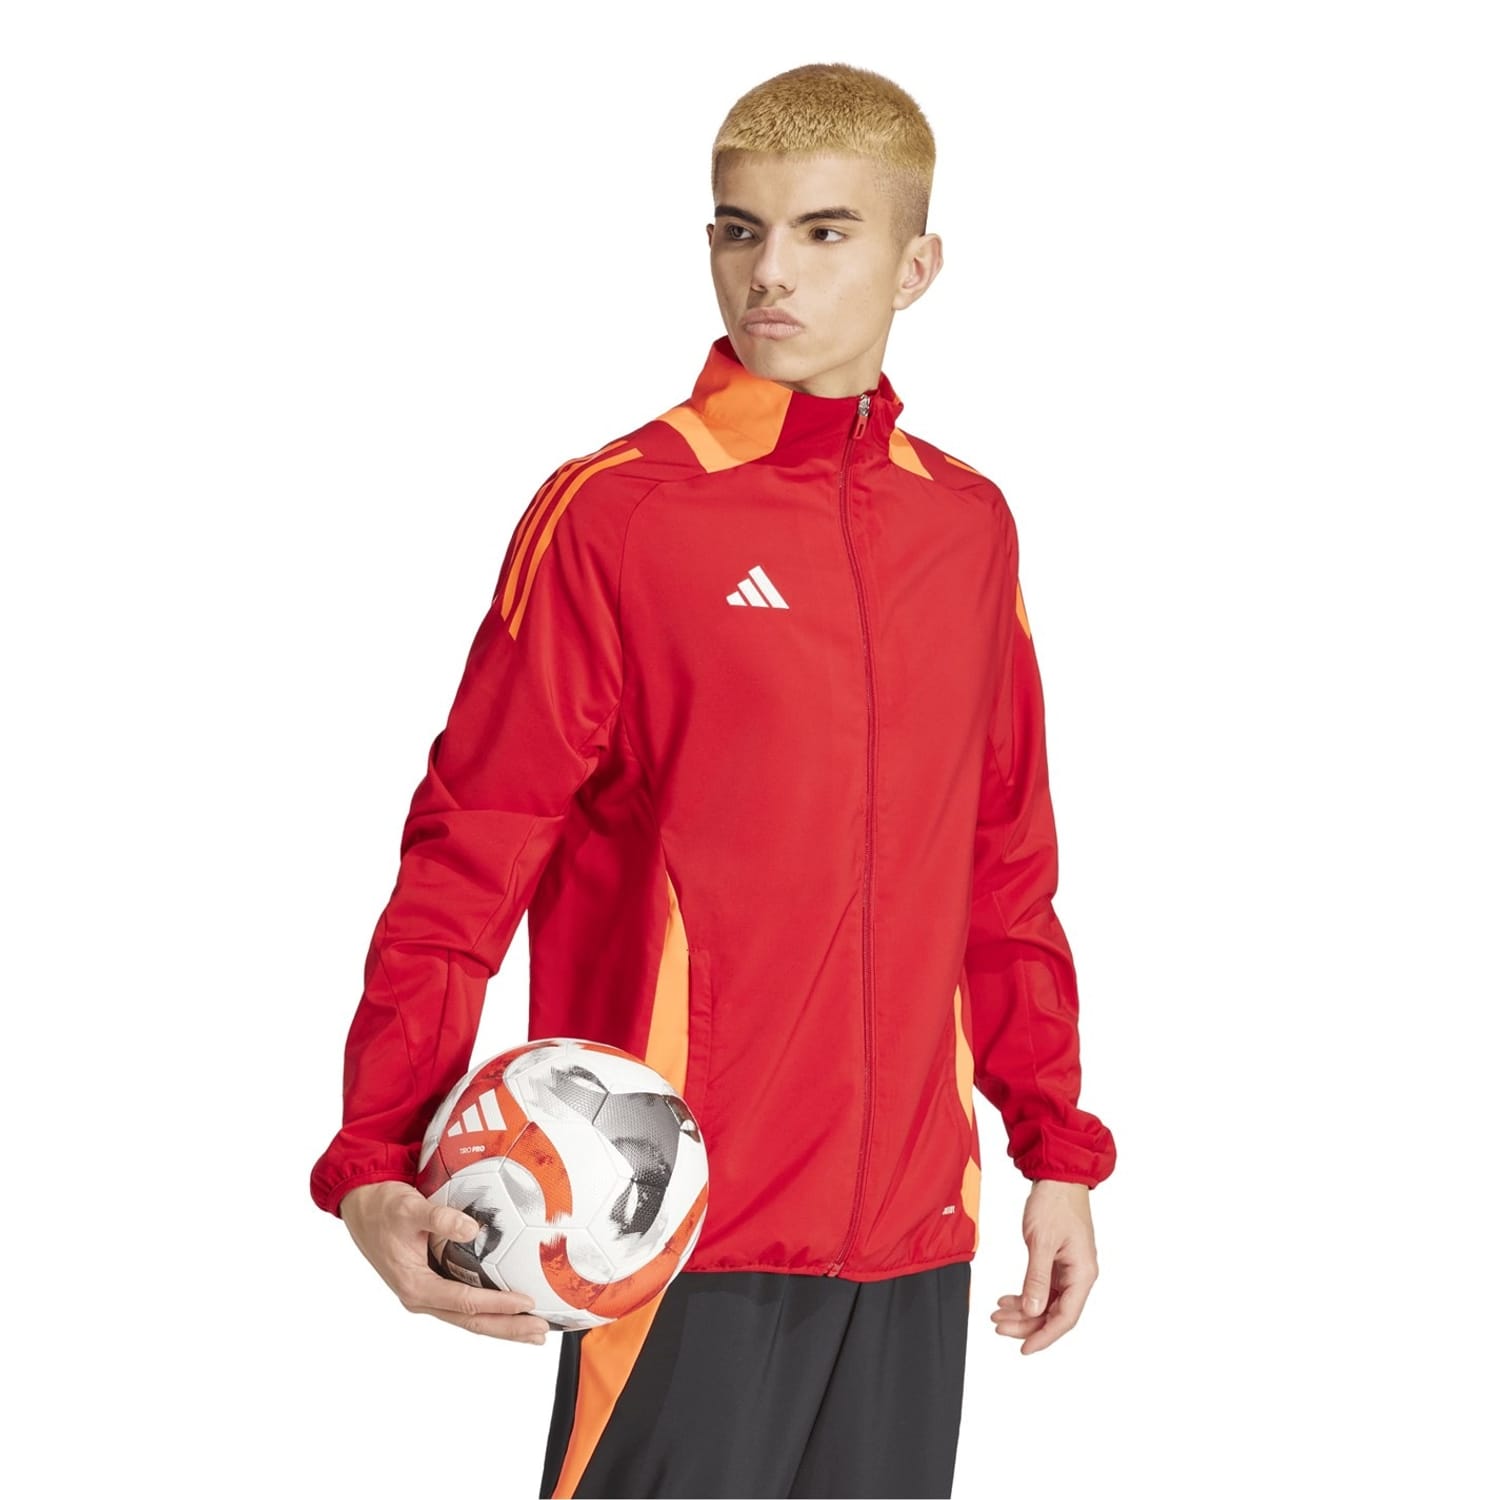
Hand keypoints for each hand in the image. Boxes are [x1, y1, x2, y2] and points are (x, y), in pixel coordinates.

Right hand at [338, 1180, 551, 1344]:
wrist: (362, 1206)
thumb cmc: (383, 1208)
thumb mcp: (409, 1208)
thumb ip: (440, 1218)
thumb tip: (471, 1228)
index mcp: (414, 1285)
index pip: (464, 1301)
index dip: (497, 1304)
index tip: (526, 1302)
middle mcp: (421, 1297)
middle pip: (471, 1321)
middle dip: (507, 1327)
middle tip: (541, 1331)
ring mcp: (427, 1294)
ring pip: (469, 1318)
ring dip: (501, 1325)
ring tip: (533, 1333)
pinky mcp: (432, 1285)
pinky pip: (464, 1305)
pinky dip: (489, 1311)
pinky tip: (508, 1312)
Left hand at [990, 1179, 1097, 1354]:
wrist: (1057, 1177)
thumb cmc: (1055, 1203)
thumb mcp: (1042, 1241)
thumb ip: (1036, 1278)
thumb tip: (1033, 1310)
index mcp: (1083, 1274)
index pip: (1065, 1317)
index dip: (1044, 1336)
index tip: (1024, 1348)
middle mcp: (1079, 1276)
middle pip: (1054, 1313)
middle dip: (1026, 1323)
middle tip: (999, 1326)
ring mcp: (1069, 1269)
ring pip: (1046, 1302)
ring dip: (1023, 1310)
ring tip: (997, 1313)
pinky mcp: (1058, 1262)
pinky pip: (1042, 1287)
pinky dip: (1025, 1294)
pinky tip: (1007, 1298)